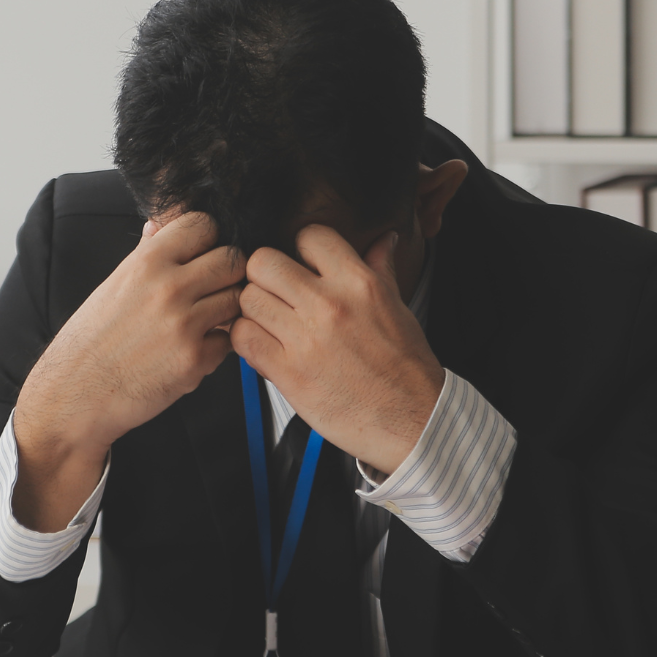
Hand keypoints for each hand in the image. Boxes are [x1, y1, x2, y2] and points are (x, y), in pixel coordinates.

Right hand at [12, 212, 242, 530]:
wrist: (74, 393)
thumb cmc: (91, 340)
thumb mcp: (113, 285)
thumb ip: (145, 254)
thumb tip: (160, 226)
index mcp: (146, 262)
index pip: (205, 225)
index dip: (209, 240)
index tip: (202, 255)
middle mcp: (169, 288)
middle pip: (233, 260)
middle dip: (228, 274)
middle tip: (212, 291)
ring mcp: (185, 324)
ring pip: (238, 300)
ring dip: (226, 310)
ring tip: (202, 322)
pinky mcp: (195, 360)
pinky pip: (229, 342)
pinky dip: (217, 346)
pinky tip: (192, 350)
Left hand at [231, 225, 443, 475]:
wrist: (413, 419)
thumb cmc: (405, 367)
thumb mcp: (397, 308)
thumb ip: (380, 270)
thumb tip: (382, 240)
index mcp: (359, 284)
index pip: (309, 236)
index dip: (300, 250)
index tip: (302, 266)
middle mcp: (330, 305)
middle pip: (263, 262)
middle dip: (264, 276)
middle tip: (275, 294)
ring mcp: (306, 339)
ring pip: (248, 299)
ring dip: (253, 311)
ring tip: (270, 324)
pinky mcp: (289, 373)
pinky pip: (243, 338)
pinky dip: (247, 341)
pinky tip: (265, 347)